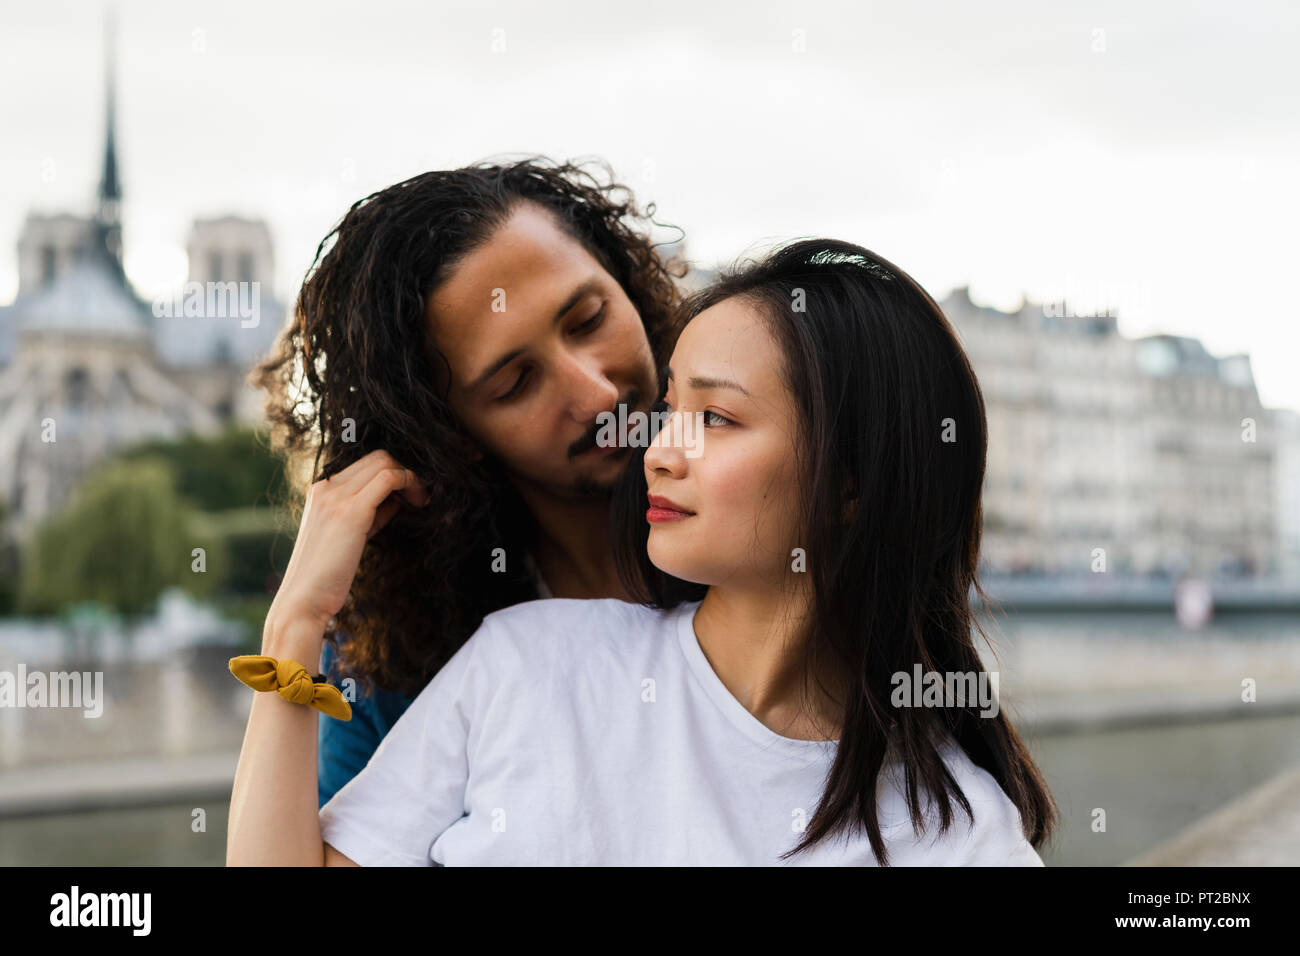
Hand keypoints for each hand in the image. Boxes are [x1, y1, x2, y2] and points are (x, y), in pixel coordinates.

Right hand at [268, 449, 429, 637]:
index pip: (364, 464)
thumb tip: (397, 498)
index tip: (408, 496)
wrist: (303, 600)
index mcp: (320, 490)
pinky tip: (418, 502)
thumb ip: (368, 513)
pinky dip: (410, 483)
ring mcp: (336, 496)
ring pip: (385, 462)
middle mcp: (325, 487)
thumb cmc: (326, 575)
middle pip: (377, 457)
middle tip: (420, 496)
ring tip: (421, 500)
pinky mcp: (351, 511)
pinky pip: (389, 478)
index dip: (392, 474)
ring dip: (410, 477)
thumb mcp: (348, 535)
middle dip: (404, 471)